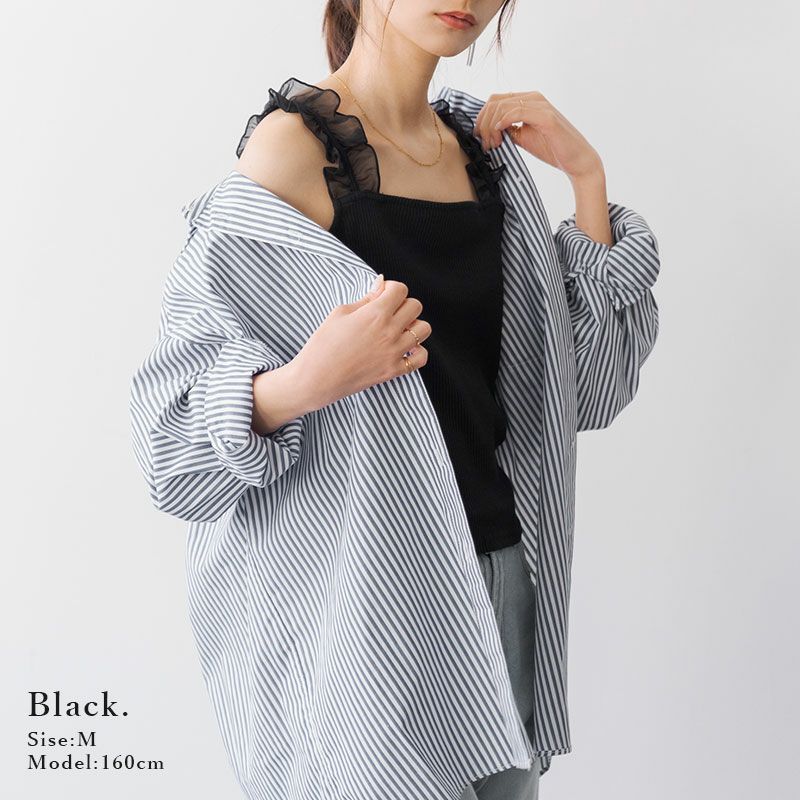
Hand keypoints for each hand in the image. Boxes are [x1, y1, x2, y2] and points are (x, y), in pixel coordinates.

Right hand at [291, 276, 431, 412]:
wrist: (317, 378)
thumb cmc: (323, 344)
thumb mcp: (340, 313)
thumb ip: (366, 298)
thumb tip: (381, 283)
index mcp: (375, 314)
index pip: (401, 289)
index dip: (391, 289)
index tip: (382, 296)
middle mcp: (389, 331)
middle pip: (416, 306)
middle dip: (403, 305)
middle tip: (389, 312)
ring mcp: (394, 352)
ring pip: (424, 329)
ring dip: (413, 326)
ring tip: (398, 330)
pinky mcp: (394, 370)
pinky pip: (421, 357)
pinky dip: (416, 351)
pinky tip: (404, 349)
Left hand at [473, 91, 603, 183]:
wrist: (575, 160)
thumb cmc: (551, 148)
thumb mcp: (522, 137)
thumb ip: (507, 130)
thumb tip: (487, 131)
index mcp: (527, 101)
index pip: (495, 100)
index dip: (481, 118)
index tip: (479, 138)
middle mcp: (533, 97)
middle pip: (495, 101)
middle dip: (483, 124)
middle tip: (484, 144)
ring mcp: (540, 105)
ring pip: (502, 107)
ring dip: (491, 127)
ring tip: (493, 145)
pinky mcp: (546, 117)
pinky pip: (516, 113)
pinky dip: (503, 123)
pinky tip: (499, 135)